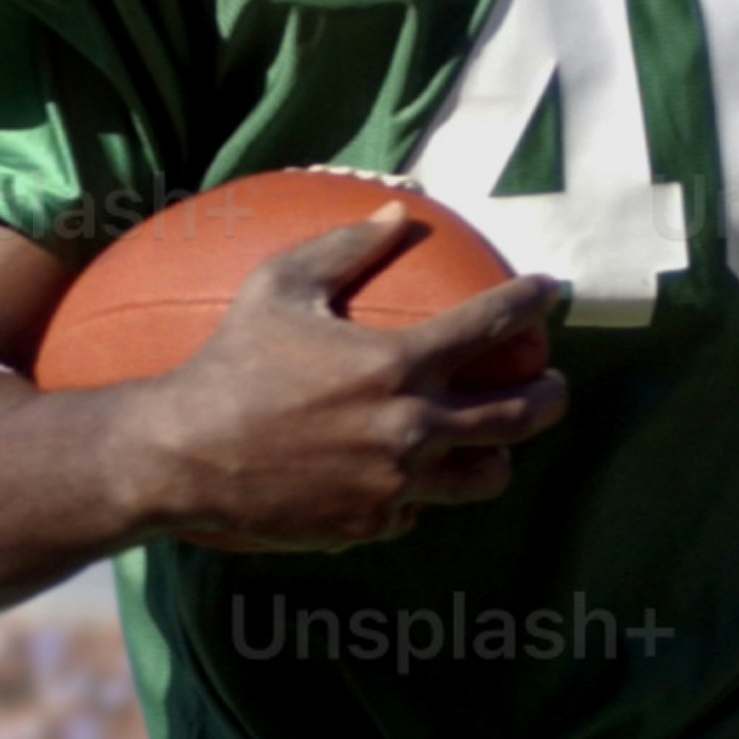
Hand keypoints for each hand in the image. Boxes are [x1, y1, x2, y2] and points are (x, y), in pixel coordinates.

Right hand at [129, 207, 565, 552]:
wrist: (183, 456)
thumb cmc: (229, 361)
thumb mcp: (280, 286)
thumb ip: (346, 247)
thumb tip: (398, 213)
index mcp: (398, 363)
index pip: (493, 324)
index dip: (532, 302)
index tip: (551, 292)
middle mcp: (411, 427)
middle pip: (520, 416)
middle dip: (553, 395)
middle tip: (554, 382)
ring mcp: (396, 485)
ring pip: (487, 477)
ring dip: (499, 455)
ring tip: (492, 442)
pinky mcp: (372, 525)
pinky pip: (421, 509)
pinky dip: (423, 490)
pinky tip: (410, 475)